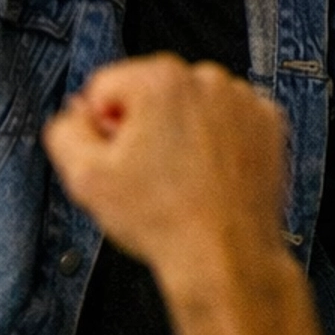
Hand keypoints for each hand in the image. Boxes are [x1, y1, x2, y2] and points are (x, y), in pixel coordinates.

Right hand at [43, 56, 291, 302]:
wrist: (225, 256)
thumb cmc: (162, 219)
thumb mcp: (86, 179)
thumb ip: (65, 132)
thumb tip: (75, 114)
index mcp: (160, 79)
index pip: (106, 86)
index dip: (101, 126)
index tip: (117, 157)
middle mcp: (207, 78)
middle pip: (152, 92)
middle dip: (143, 126)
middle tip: (147, 173)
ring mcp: (244, 98)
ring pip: (191, 105)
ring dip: (181, 132)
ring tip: (181, 179)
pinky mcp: (269, 122)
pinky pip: (228, 120)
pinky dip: (219, 141)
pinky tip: (210, 176)